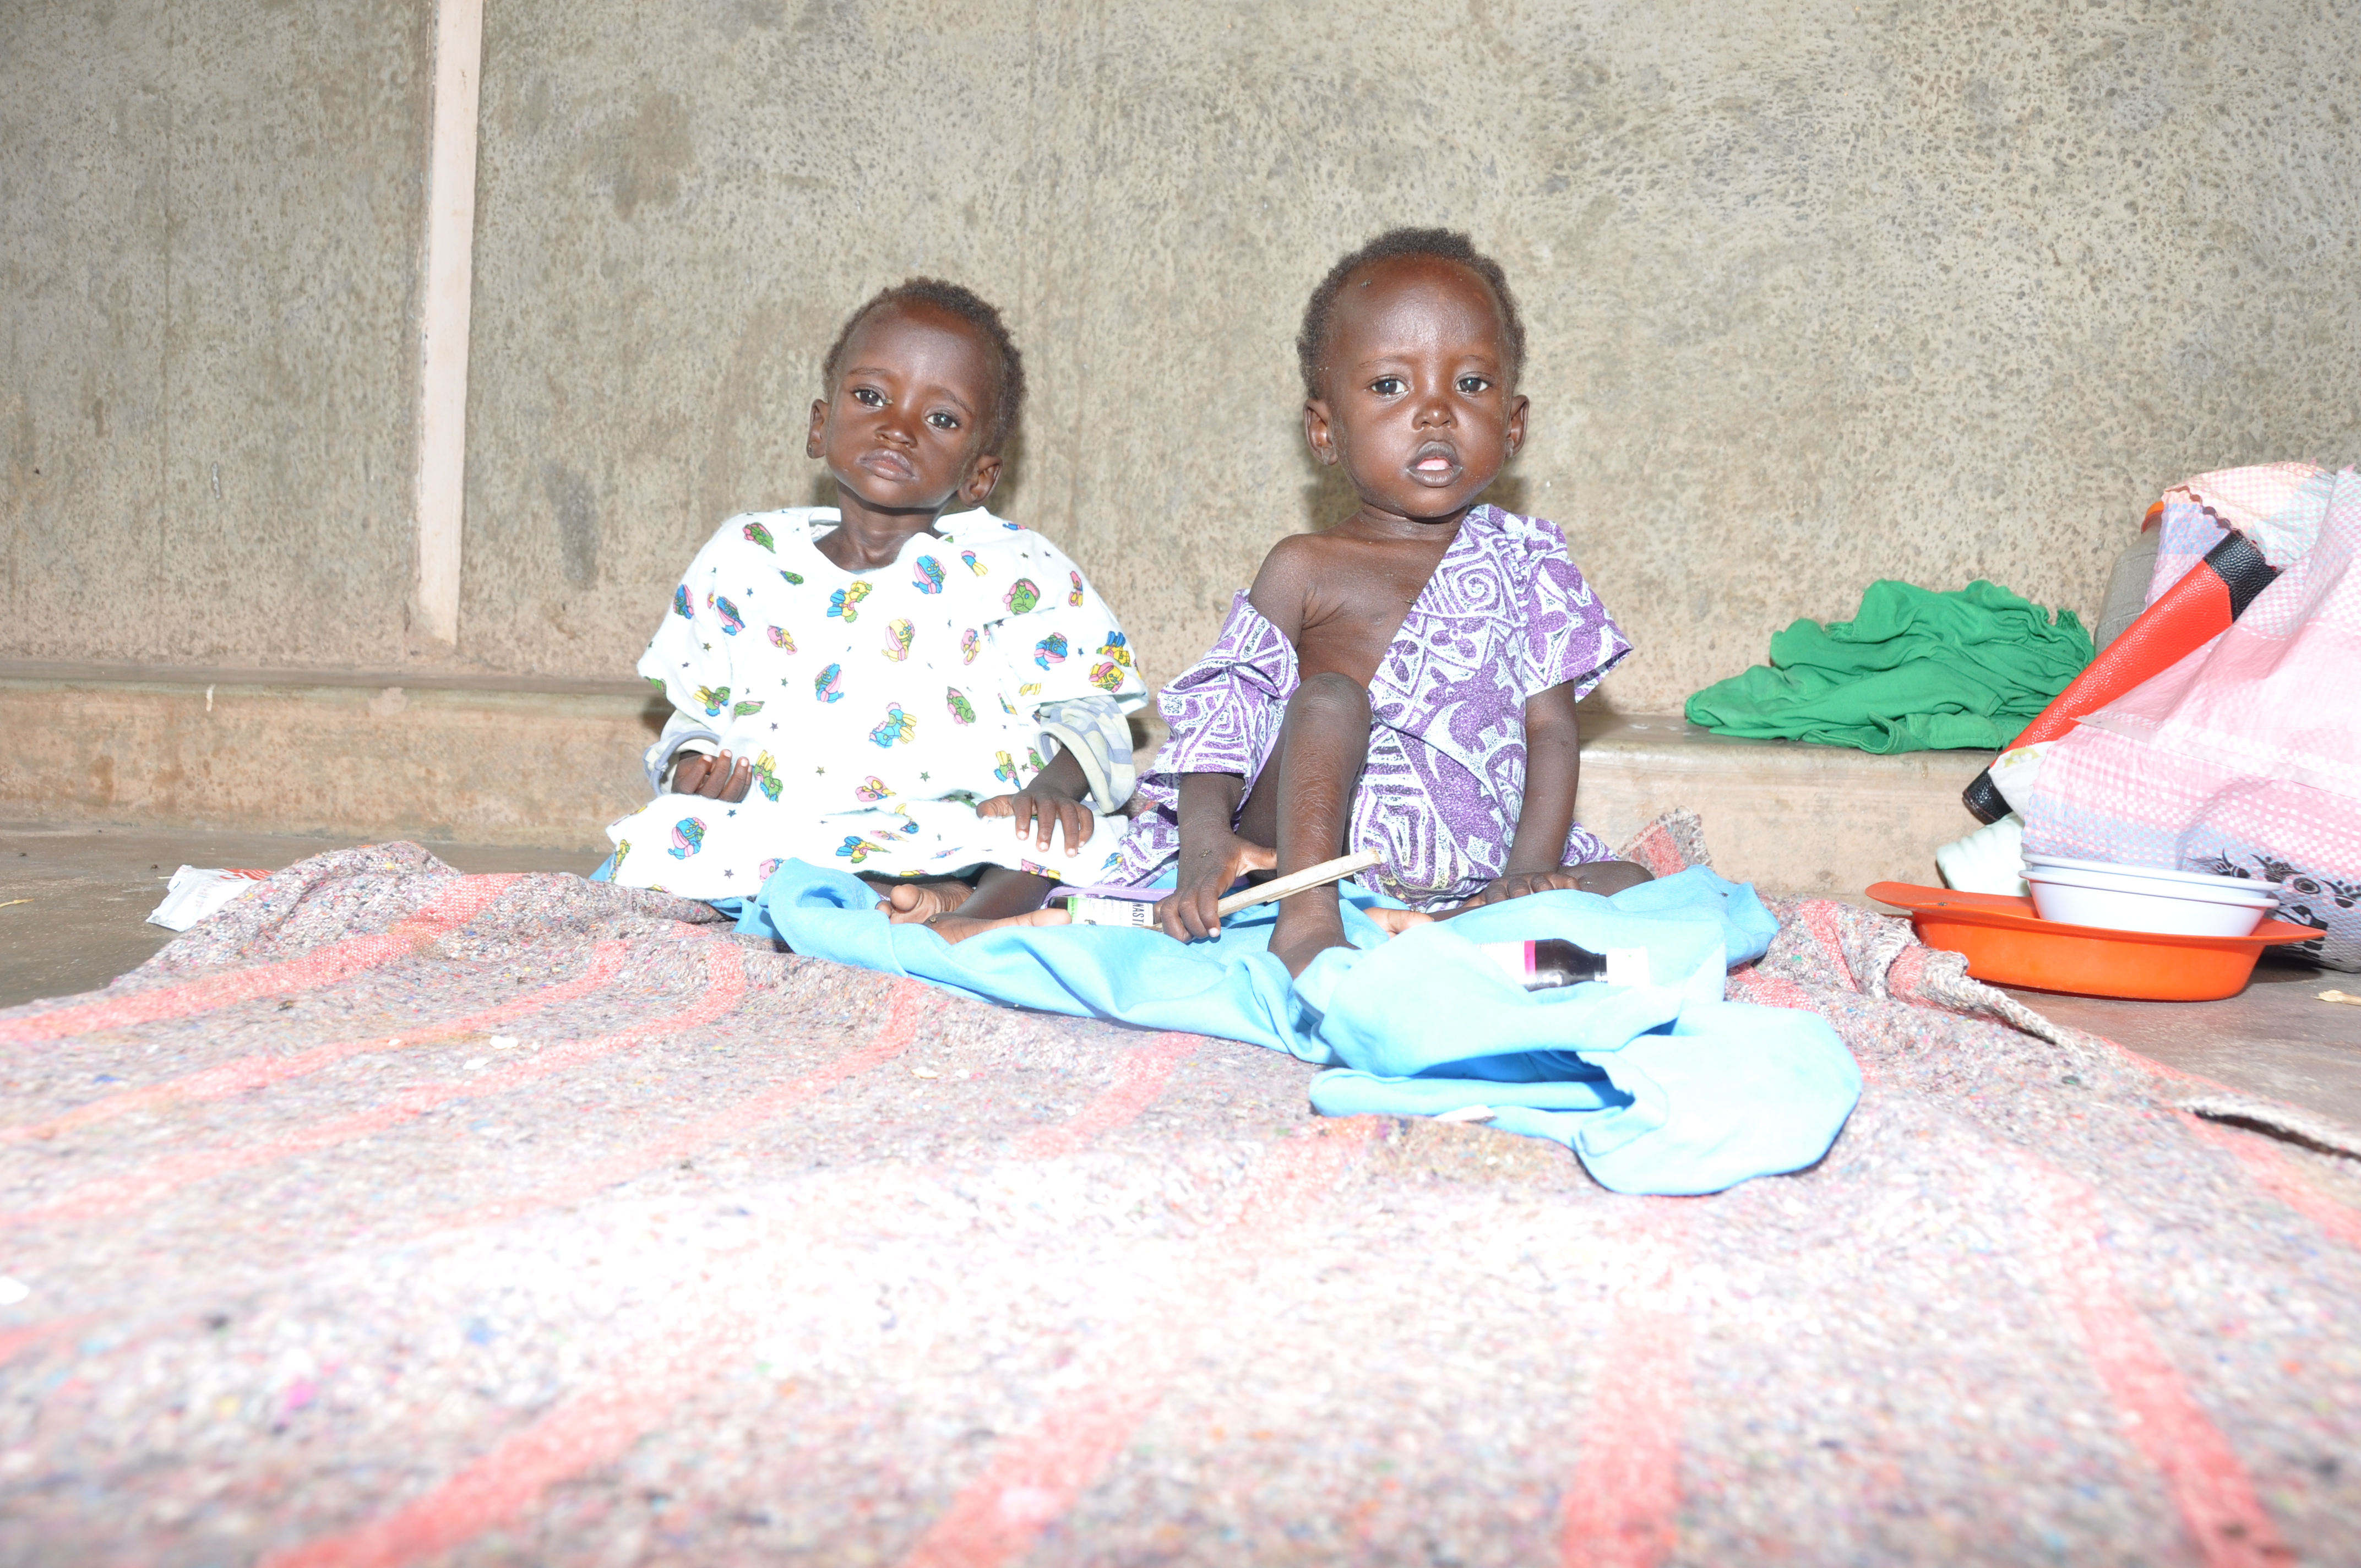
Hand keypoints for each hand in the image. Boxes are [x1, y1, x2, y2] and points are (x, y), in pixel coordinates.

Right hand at [674, 750, 751, 801]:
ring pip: (729, 796)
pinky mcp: (730, 807)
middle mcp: (698, 804)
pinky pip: (740, 796)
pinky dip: (746, 782)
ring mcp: (716, 808)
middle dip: (722, 770)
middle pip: (711, 790)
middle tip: (727, 752)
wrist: (697, 785)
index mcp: (683, 793)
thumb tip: (717, 763)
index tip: (706, 757)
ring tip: (743, 760)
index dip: (699, 771)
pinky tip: (748, 768)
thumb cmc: (690, 773)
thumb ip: (698, 763)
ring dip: (739, 777)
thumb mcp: (688, 765)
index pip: (689, 785)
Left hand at [976, 785, 1094, 857]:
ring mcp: (1063, 801)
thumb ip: (991, 809)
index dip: (1022, 818)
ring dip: (1070, 832)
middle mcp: (1046, 797)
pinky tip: (1082, 844)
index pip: (1022, 803)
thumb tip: (981, 816)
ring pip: (1070, 812)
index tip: (1021, 837)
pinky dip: (1086, 828)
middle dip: (1047, 828)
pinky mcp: (1078, 806)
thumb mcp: (1005, 804)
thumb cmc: (1023, 805)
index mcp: (1025, 797)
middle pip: (1048, 808)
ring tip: (1069, 853)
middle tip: (1043, 849)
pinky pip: (1086, 815)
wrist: (1048, 790)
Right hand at [1155, 830, 1276, 940]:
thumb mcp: (1250, 850)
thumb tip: (1294, 859)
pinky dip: (1163, 924)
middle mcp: (1194, 883)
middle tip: (1210, 935)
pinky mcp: (1174, 893)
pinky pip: (1160, 910)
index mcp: (1214, 874)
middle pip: (1185, 909)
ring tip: (1192, 936)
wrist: (1201, 831)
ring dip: (1176, 929)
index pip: (1206, 895)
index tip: (1216, 930)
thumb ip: (1269, 857)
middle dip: (1196, 928)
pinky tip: (1176, 932)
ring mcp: (1181, 888)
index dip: (1208, 914)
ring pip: (1168, 912)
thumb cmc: (1228, 846)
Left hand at [1456, 868, 1588, 909]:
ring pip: (1541, 883)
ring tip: (1546, 903)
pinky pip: (1566, 882)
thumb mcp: (1484, 906)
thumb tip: (1443, 924)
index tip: (1501, 910)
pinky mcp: (1559, 878)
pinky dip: (1569, 889)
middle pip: (1519, 888)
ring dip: (1544, 892)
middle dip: (1521, 898)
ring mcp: (1538, 879)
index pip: (1496, 894)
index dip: (1499, 902)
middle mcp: (1517, 882)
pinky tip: (1570, 898)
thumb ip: (1470, 913)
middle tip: (1526, 908)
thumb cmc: (1502, 902)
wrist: (1525, 879)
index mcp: (1497, 890)